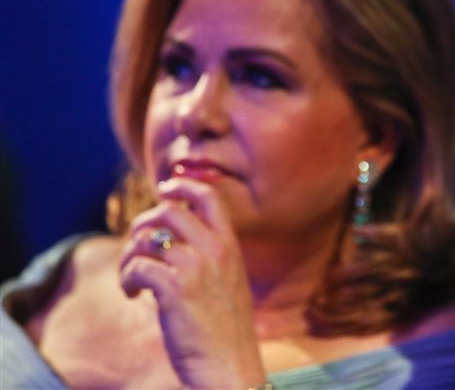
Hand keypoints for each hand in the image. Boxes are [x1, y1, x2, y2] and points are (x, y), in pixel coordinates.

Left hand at [119, 177, 267, 388]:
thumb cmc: (225, 331)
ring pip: (147, 239)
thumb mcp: (228, 284)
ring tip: (132, 279)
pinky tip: (134, 295)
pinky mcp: (175, 289)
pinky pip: (137, 266)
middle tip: (136, 245)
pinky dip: (126, 279)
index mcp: (230, 246)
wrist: (229, 368)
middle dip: (143, 223)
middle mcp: (215, 250)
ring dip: (129, 257)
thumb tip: (172, 235)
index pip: (208, 196)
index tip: (164, 189)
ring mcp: (196, 268)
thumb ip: (210, 256)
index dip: (182, 185)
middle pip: (169, 210)